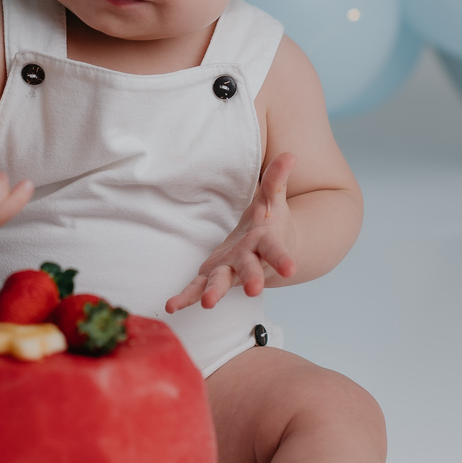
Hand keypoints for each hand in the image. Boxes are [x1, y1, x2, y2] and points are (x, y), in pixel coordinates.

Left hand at [165, 153, 297, 312]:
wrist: (265, 252)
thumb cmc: (268, 223)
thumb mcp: (273, 200)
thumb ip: (277, 179)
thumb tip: (289, 155)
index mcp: (267, 243)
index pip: (276, 250)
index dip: (282, 259)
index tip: (290, 269)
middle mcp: (250, 261)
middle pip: (251, 270)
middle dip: (253, 279)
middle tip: (254, 291)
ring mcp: (231, 271)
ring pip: (223, 282)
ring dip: (215, 292)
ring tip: (208, 303)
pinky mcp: (213, 275)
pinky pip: (197, 287)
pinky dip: (185, 298)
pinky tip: (171, 307)